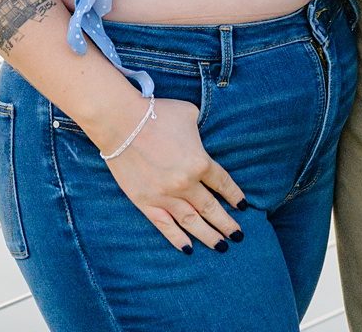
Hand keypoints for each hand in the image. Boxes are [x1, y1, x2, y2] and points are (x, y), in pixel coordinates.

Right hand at [101, 97, 245, 250]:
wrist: (118, 120)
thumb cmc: (154, 113)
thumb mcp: (187, 113)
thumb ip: (199, 129)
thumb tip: (199, 135)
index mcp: (200, 162)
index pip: (223, 184)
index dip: (235, 196)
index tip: (243, 206)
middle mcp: (186, 184)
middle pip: (212, 208)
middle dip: (228, 224)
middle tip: (239, 236)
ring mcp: (165, 195)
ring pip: (193, 222)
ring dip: (209, 236)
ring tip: (222, 247)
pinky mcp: (145, 201)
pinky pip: (164, 225)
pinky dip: (177, 238)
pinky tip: (189, 248)